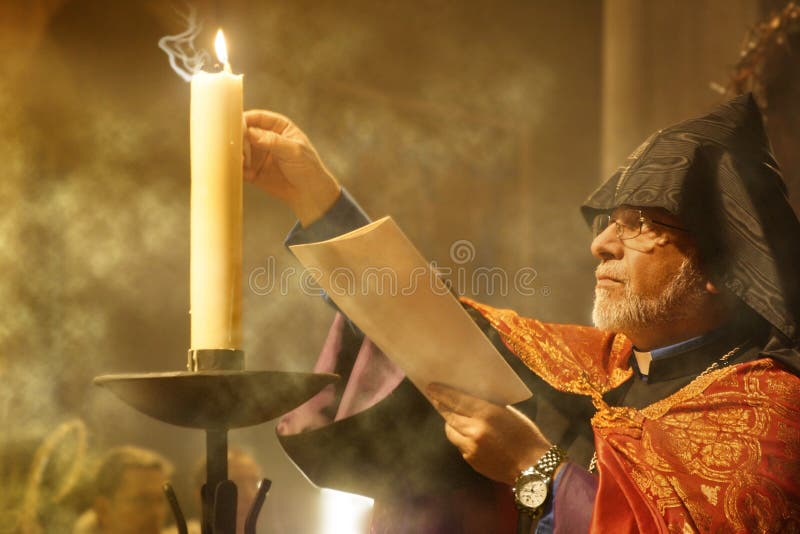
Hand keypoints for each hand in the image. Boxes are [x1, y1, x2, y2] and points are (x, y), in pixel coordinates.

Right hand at [244, 110, 340, 225]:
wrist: (309, 194)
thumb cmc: (308, 168)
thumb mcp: (294, 151)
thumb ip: (273, 141)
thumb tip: (251, 134)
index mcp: (279, 127)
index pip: (258, 118)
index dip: (245, 119)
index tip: (234, 124)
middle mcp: (265, 138)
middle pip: (245, 132)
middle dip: (237, 137)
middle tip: (234, 144)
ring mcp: (258, 155)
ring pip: (240, 149)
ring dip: (235, 153)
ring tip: (239, 159)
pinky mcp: (253, 171)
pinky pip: (239, 167)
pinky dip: (235, 167)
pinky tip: (237, 170)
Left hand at [426, 383, 551, 485]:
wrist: (535, 467)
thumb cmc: (527, 436)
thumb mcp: (509, 413)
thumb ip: (487, 406)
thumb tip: (468, 398)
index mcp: (487, 414)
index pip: (457, 400)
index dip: (442, 393)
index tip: (431, 387)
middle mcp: (475, 431)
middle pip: (450, 416)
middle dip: (443, 406)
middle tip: (437, 399)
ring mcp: (471, 448)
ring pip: (451, 431)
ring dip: (451, 423)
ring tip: (452, 416)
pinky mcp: (472, 461)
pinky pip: (460, 445)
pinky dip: (461, 437)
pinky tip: (468, 434)